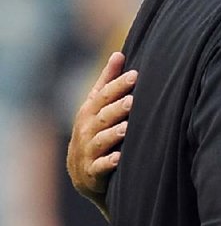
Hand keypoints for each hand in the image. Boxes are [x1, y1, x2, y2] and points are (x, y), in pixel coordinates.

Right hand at [66, 52, 136, 207]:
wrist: (81, 170)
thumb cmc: (93, 130)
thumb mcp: (96, 105)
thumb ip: (108, 81)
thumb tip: (119, 53)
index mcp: (89, 111)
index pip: (104, 95)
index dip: (118, 85)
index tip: (135, 75)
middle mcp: (87, 129)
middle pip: (103, 116)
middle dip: (117, 108)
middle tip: (132, 100)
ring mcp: (89, 150)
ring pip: (101, 140)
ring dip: (113, 134)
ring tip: (126, 128)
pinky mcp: (93, 171)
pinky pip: (100, 166)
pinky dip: (108, 162)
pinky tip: (118, 158)